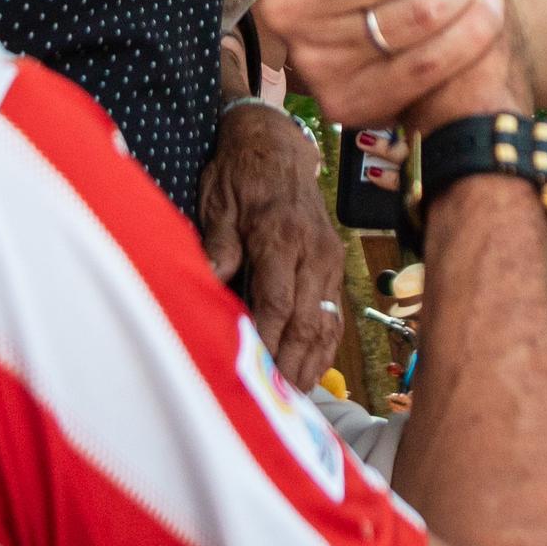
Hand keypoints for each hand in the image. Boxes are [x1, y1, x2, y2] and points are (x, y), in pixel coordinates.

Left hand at [198, 103, 346, 385]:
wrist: (277, 144)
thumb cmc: (240, 173)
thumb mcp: (218, 199)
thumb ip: (219, 243)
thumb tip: (211, 280)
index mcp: (280, 235)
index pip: (276, 301)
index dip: (266, 340)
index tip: (252, 371)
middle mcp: (313, 252)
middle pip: (305, 320)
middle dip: (290, 364)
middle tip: (274, 401)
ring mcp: (329, 260)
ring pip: (325, 323)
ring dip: (310, 363)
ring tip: (293, 398)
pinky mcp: (334, 265)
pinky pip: (334, 314)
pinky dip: (324, 347)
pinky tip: (310, 371)